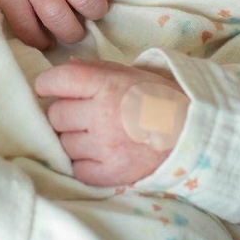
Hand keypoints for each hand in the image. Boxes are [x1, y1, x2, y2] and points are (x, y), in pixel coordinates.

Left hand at [35, 58, 186, 185]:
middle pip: (56, 115)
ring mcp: (104, 147)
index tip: (47, 88)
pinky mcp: (110, 174)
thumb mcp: (131, 73)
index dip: (47, 84)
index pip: (58, 80)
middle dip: (63, 113)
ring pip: (63, 143)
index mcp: (107, 86)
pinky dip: (82, 163)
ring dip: (72, 139)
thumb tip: (66, 65)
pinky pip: (76, 168)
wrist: (192, 134)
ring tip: (94, 134)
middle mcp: (102, 115)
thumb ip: (96, 69)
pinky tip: (97, 154)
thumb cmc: (159, 99)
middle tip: (81, 113)